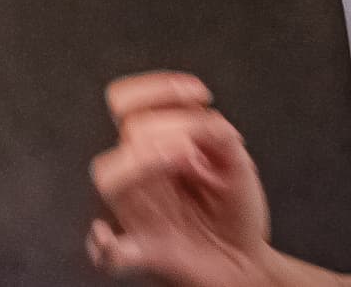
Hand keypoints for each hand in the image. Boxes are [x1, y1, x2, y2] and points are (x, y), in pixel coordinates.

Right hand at [88, 71, 278, 286]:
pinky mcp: (146, 251)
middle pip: (129, 128)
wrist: (245, 263)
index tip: (200, 94)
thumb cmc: (234, 211)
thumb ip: (218, 135)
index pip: (128, 102)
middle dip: (172, 124)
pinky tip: (108, 238)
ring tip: (184, 156)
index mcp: (154, 148)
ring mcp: (138, 212)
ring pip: (109, 177)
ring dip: (142, 160)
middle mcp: (140, 174)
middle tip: (203, 144)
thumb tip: (204, 120)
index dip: (158, 88)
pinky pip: (112, 254)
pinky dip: (105, 247)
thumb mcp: (237, 163)